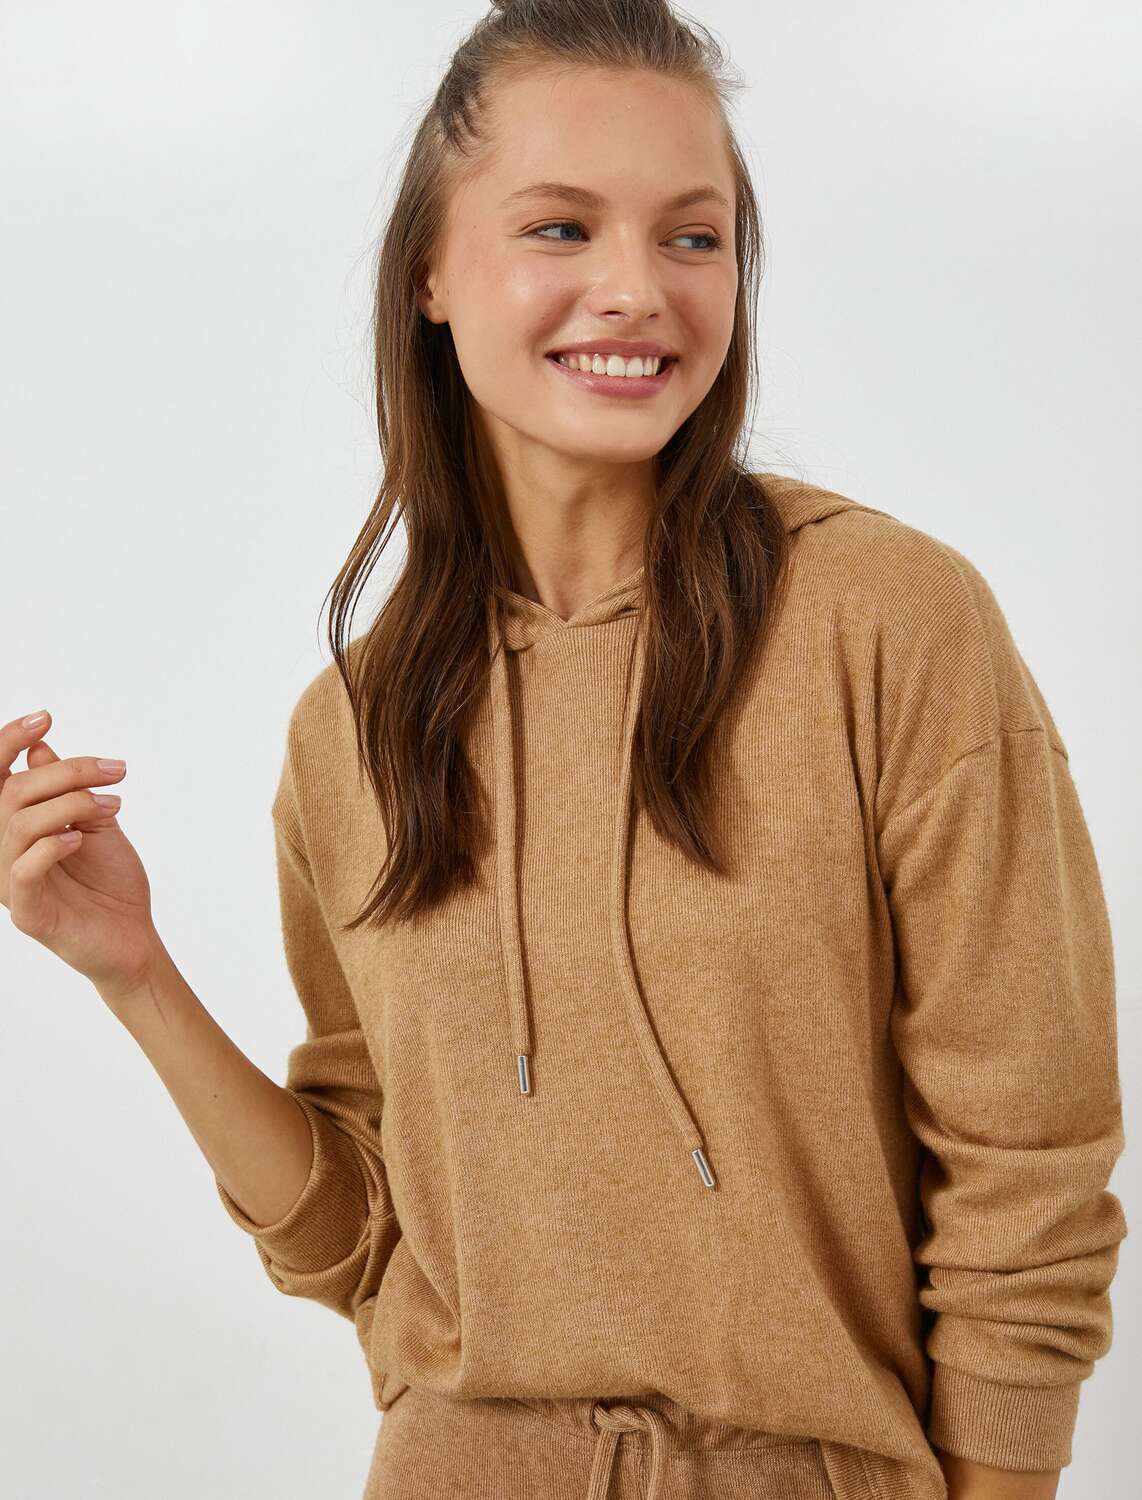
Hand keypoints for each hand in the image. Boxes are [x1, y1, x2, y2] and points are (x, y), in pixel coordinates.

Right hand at [1, 709, 163, 999]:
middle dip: (67, 772)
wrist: (134, 940)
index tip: (45, 718)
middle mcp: (4, 853)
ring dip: (70, 804)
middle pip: (12, 793)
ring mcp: (11, 884)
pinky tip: (80, 838)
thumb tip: (39, 749)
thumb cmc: (110, 883)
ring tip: (112, 804)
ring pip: (16, 824)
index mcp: (15, 829)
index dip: (8, 742)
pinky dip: (51, 845)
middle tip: (115, 771)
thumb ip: (67, 789)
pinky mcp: (28, 913)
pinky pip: (22, 871)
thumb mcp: (95, 822)